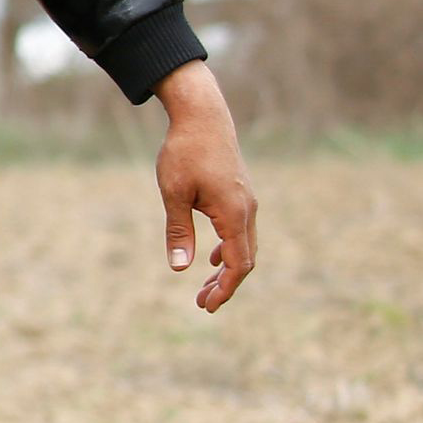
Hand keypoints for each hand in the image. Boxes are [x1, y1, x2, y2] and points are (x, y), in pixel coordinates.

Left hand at [152, 60, 257, 312]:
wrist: (203, 117)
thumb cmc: (185, 153)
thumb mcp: (174, 193)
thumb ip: (179, 231)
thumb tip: (180, 267)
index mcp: (234, 214)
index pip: (238, 265)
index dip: (225, 289)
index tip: (207, 306)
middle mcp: (248, 210)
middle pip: (245, 260)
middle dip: (225, 285)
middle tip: (202, 304)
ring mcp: (247, 202)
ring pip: (244, 246)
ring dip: (227, 269)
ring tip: (204, 287)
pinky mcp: (240, 195)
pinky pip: (241, 231)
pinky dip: (230, 250)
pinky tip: (214, 258)